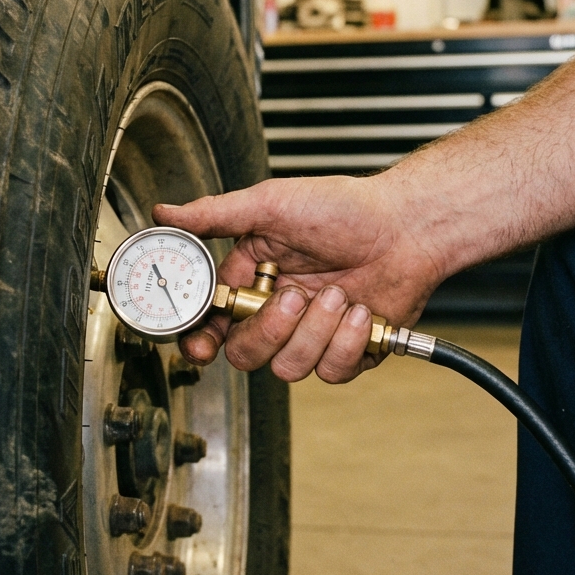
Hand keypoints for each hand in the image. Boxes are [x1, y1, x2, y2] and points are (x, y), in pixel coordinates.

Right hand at [153, 174, 446, 382]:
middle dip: (270, 330)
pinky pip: (330, 371)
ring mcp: (311, 333)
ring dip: (317, 331)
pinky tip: (362, 312)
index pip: (211, 320)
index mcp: (251, 278)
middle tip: (295, 296)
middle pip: (244, 353)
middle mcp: (277, 310)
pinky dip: (349, 341)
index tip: (201, 344)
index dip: (200, 338)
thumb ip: (216, 215)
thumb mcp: (272, 203)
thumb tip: (166, 212)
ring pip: (288, 367)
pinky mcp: (346, 351)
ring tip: (341, 294)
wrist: (408, 228)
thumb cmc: (345, 209)